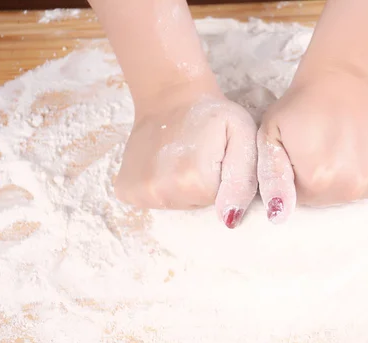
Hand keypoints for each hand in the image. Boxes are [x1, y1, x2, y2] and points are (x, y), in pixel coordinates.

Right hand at [115, 81, 257, 228]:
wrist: (169, 97)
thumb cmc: (212, 115)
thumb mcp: (242, 136)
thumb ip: (243, 180)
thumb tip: (229, 219)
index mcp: (192, 181)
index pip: (218, 202)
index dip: (221, 180)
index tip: (215, 156)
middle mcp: (162, 191)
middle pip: (195, 205)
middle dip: (202, 185)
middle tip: (198, 156)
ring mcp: (140, 193)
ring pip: (175, 204)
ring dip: (182, 186)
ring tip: (181, 158)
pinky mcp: (125, 191)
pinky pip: (151, 202)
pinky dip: (159, 187)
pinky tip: (161, 164)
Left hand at [257, 72, 367, 222]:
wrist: (345, 82)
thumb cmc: (302, 107)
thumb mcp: (271, 136)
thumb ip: (271, 176)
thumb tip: (278, 215)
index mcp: (318, 180)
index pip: (297, 199)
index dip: (293, 177)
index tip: (298, 153)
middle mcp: (350, 186)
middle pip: (323, 199)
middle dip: (315, 180)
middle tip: (316, 149)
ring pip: (346, 194)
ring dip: (339, 177)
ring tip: (336, 147)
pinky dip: (361, 172)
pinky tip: (356, 149)